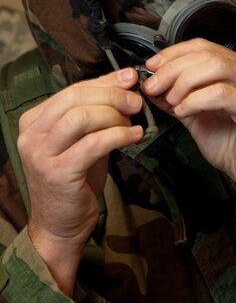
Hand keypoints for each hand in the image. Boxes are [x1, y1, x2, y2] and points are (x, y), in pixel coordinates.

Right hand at [17, 68, 143, 293]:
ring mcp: (41, 154)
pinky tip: (135, 136)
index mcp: (34, 121)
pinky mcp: (57, 172)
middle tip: (136, 102)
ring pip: (82, 117)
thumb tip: (124, 79)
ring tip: (133, 122)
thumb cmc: (75, 179)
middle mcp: (32, 134)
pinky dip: (119, 136)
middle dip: (112, 95)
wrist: (60, 224)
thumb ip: (98, 111)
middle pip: (76, 98)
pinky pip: (93, 144)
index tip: (131, 78)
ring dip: (115, 116)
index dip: (105, 81)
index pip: (72, 90)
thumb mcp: (83, 139)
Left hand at [143, 39, 235, 261]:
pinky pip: (221, 93)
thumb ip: (178, 97)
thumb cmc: (234, 147)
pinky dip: (196, 100)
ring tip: (171, 100)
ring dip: (184, 82)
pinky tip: (185, 111)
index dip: (174, 53)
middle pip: (206, 54)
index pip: (204, 46)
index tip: (152, 66)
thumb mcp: (197, 115)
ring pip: (214, 67)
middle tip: (153, 86)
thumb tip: (152, 83)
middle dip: (172, 69)